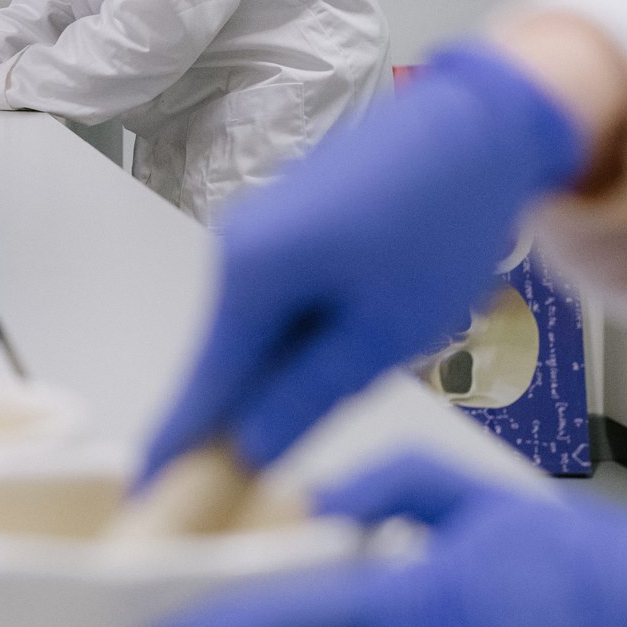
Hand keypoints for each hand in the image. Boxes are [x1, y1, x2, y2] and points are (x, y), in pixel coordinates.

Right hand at [140, 45, 585, 478]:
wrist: (480, 124)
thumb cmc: (441, 219)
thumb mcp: (383, 333)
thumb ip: (303, 397)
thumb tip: (246, 449)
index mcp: (249, 277)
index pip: (201, 388)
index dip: (176, 452)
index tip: (146, 502)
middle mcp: (236, 247)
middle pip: (227, 360)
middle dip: (250, 413)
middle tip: (289, 460)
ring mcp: (257, 228)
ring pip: (257, 330)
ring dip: (292, 366)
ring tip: (370, 358)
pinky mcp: (284, 220)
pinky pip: (277, 297)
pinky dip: (303, 330)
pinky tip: (363, 325)